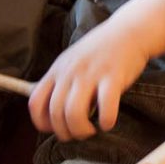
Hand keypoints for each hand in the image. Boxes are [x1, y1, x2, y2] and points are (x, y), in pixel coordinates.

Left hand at [28, 18, 148, 141]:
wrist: (129, 31)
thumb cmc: (100, 50)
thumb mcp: (71, 60)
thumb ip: (60, 82)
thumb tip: (52, 112)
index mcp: (57, 70)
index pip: (35, 103)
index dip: (42, 122)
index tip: (55, 127)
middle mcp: (71, 72)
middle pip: (55, 113)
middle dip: (65, 132)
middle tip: (79, 133)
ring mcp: (91, 74)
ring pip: (74, 114)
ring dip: (82, 130)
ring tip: (92, 130)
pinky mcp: (113, 78)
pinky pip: (105, 108)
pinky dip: (106, 122)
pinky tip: (108, 122)